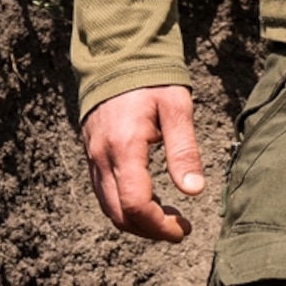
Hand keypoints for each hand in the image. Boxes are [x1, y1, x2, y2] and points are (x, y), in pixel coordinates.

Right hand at [82, 84, 206, 241]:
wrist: (116, 54)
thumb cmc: (151, 79)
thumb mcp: (176, 108)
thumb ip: (184, 150)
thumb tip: (194, 191)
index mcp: (124, 147)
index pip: (136, 205)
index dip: (160, 226)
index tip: (183, 228)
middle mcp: (102, 156)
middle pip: (119, 215)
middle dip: (149, 230)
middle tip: (178, 228)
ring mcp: (93, 156)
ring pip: (108, 207)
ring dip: (137, 221)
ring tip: (167, 216)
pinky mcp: (91, 153)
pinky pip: (103, 192)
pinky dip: (124, 206)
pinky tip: (149, 198)